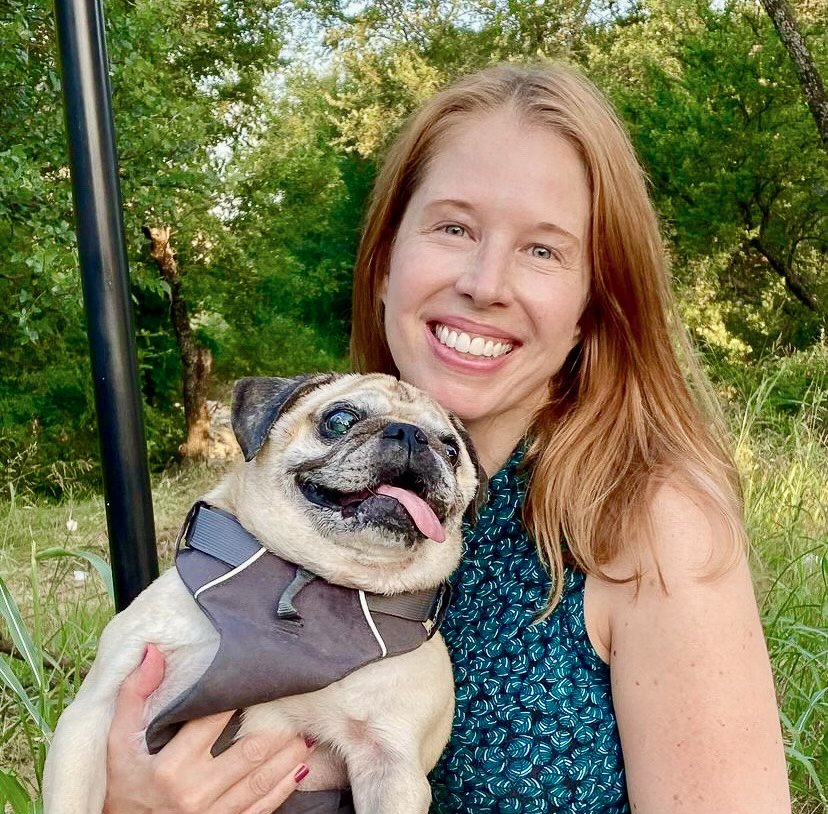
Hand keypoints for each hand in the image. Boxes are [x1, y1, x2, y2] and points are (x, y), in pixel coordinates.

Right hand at [102, 644, 313, 813]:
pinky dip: (284, 788)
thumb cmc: (122, 787)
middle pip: (249, 752)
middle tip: (298, 705)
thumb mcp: (117, 744)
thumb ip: (133, 696)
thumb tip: (153, 652)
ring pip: (261, 781)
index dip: (238, 697)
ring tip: (308, 733)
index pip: (212, 721)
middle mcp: (195, 791)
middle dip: (278, 729)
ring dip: (289, 757)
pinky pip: (260, 809)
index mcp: (171, 766)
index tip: (258, 676)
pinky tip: (301, 769)